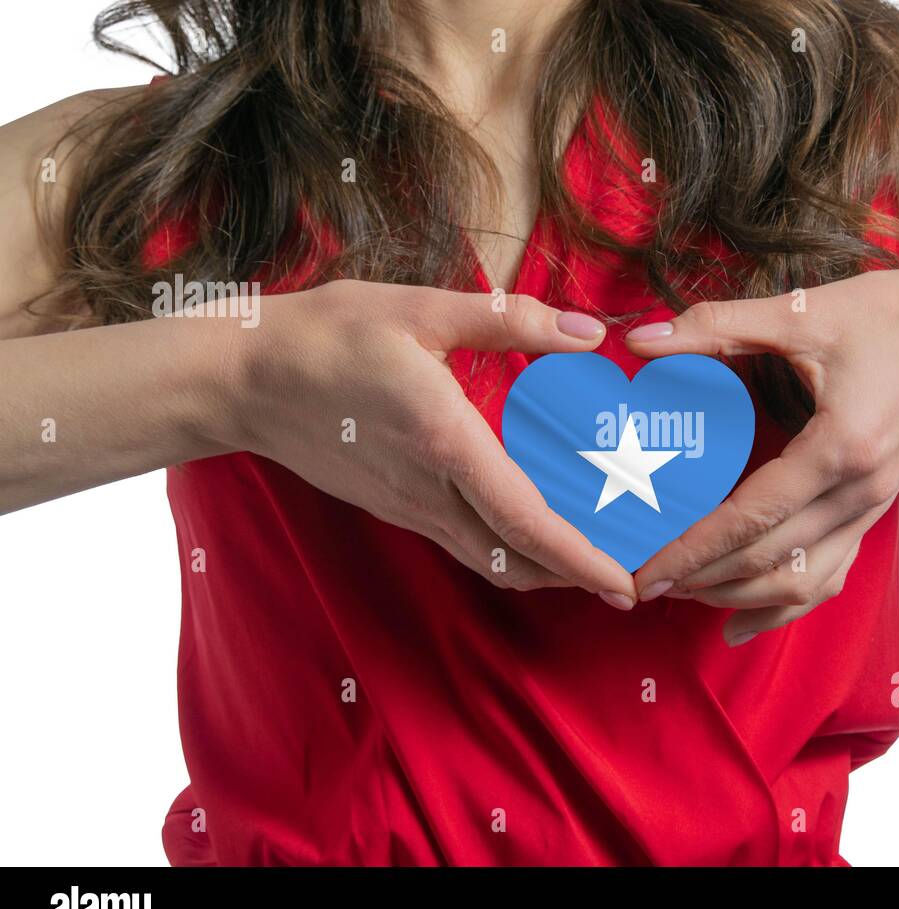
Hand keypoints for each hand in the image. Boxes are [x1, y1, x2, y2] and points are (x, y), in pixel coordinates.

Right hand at [219, 279, 636, 606]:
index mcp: (445, 443)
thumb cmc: (326, 337)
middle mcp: (430, 491)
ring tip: (595, 560)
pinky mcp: (395, 508)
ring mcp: (408, 508)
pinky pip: (465, 545)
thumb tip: (588, 334)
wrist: (241, 379)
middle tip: (632, 578)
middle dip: (577, 579)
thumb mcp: (419, 309)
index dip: (581, 559)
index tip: (625, 584)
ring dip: (545, 570)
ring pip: (490, 561)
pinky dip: (510, 552)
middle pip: (516, 560)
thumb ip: (510, 321)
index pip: (526, 521)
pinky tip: (534, 529)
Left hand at [624, 260, 898, 641]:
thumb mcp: (804, 313)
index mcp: (840, 449)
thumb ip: (718, 326)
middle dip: (702, 580)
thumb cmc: (898, 316)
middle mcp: (859, 493)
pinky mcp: (875, 509)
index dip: (693, 550)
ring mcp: (872, 508)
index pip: (751, 519)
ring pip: (801, 581)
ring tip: (685, 593)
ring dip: (739, 596)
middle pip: (770, 561)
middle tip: (643, 584)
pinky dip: (784, 604)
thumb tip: (643, 339)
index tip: (646, 571)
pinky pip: (828, 574)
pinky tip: (742, 622)